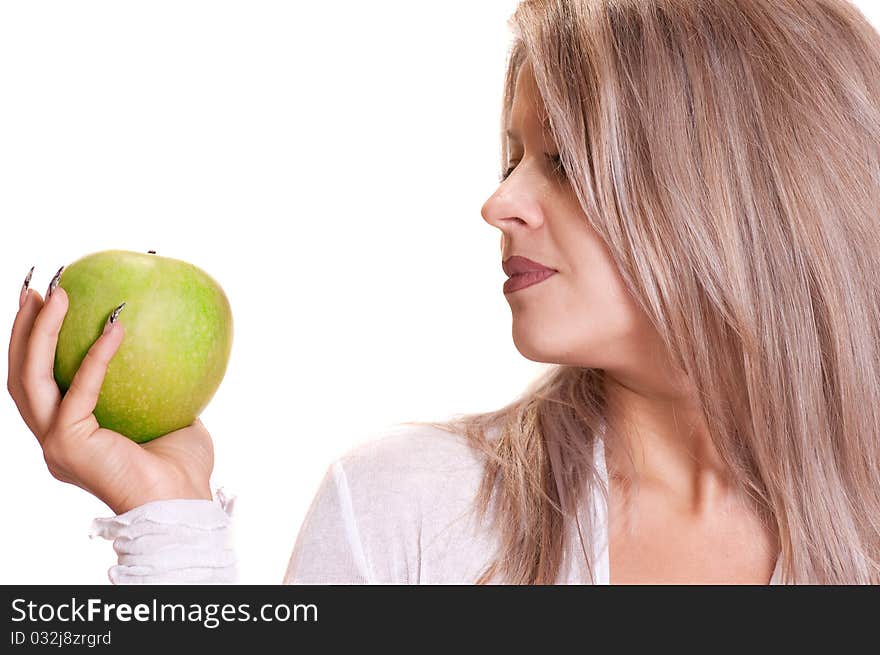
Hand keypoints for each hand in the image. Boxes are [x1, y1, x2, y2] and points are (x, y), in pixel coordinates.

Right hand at [7, 273, 214, 514]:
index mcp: (71, 433)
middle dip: (22, 328)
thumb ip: (157, 384)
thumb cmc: (182, 468)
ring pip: (31, 378)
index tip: (46, 301)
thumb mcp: (169, 414)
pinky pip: (80, 390)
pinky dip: (96, 356)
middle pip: (21, 374)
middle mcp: (53, 438)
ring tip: (57, 292)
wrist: (183, 506)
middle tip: (36, 286)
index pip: (43, 381)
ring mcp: (54, 444)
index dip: (35, 341)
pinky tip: (114, 325)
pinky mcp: (67, 445)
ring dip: (39, 332)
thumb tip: (168, 343)